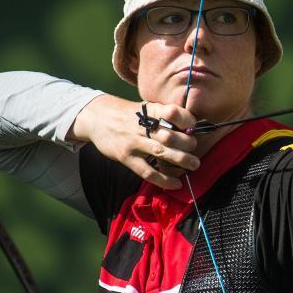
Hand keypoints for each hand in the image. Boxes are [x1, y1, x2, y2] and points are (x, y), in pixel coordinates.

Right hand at [69, 95, 198, 189]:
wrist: (97, 117)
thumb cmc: (129, 115)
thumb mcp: (147, 108)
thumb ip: (165, 116)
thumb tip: (193, 128)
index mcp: (151, 110)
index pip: (174, 112)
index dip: (188, 120)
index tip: (195, 128)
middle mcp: (143, 126)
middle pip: (170, 135)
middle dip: (187, 144)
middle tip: (195, 149)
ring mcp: (134, 142)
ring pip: (161, 152)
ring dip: (181, 160)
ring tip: (194, 165)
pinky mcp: (126, 157)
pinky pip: (148, 171)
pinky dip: (164, 179)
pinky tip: (176, 184)